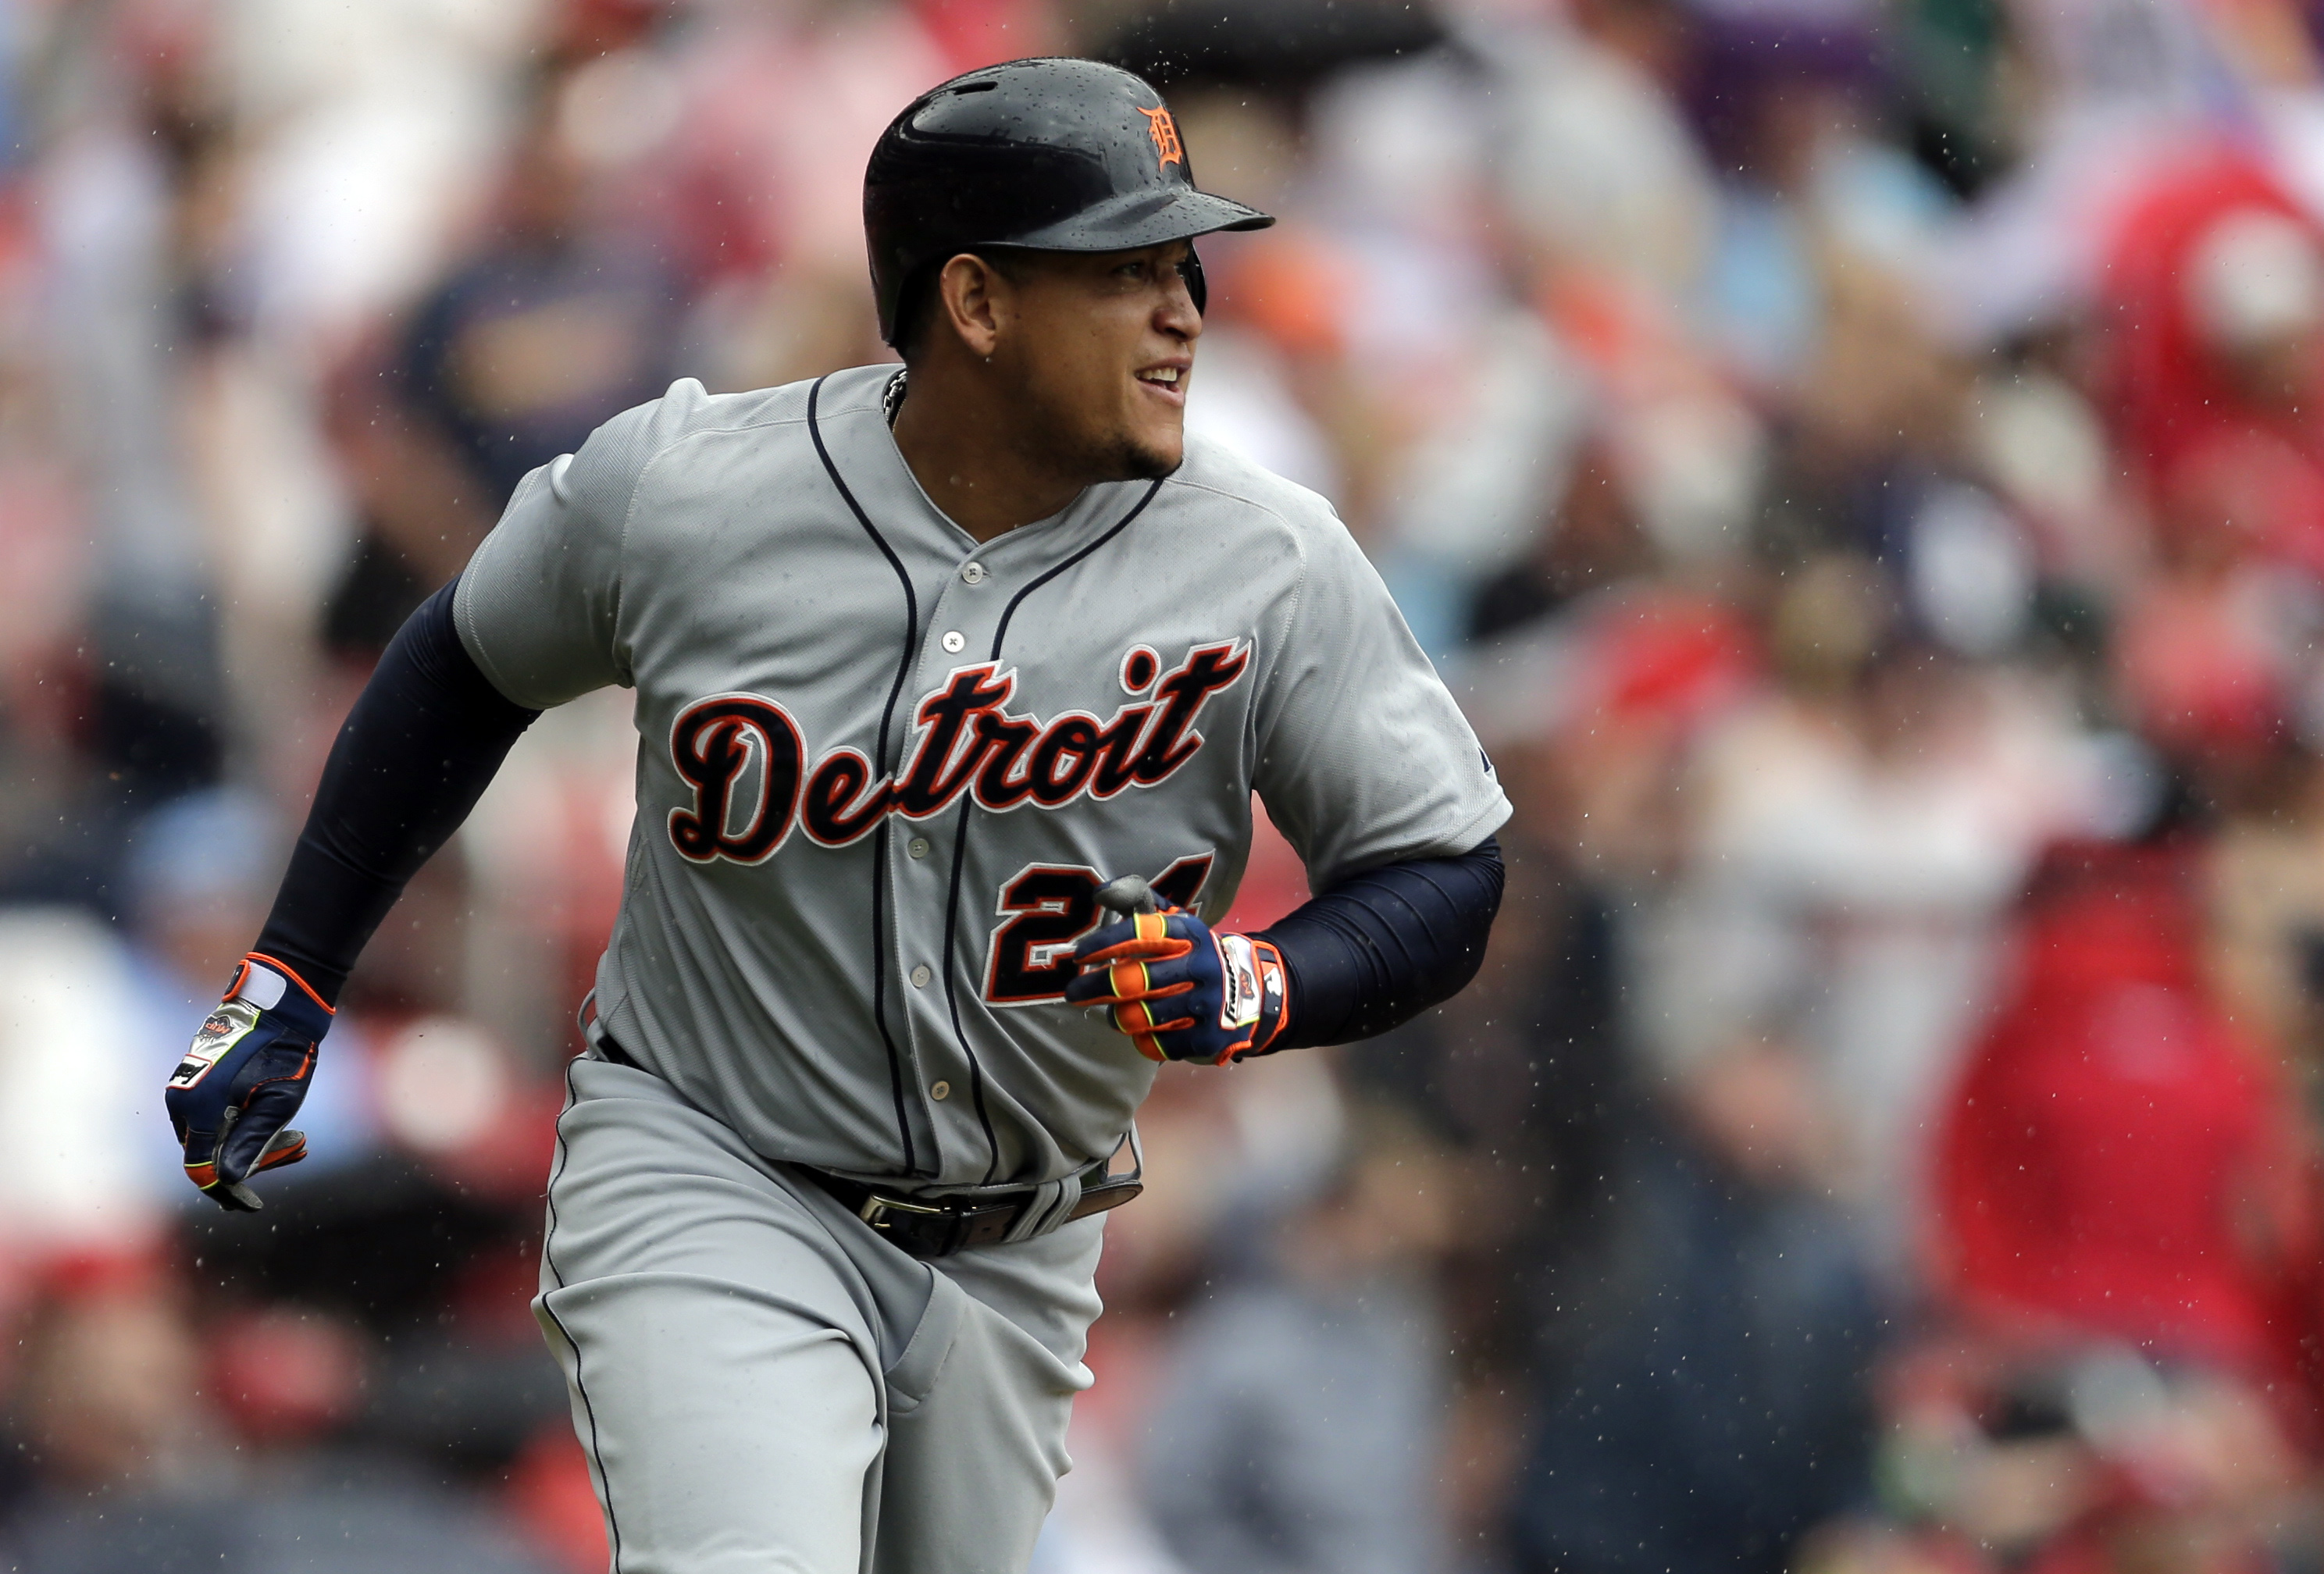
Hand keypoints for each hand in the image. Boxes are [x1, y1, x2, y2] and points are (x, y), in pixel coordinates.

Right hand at [165, 955, 331, 1210]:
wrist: (278, 1004)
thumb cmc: (283, 1051)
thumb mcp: (277, 1103)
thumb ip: (250, 1142)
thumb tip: (227, 1181)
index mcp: (197, 1107)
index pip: (199, 1168)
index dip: (224, 1191)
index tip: (250, 1205)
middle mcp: (182, 1099)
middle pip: (207, 1153)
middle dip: (251, 1161)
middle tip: (298, 1150)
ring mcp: (186, 1088)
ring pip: (214, 1134)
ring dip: (252, 1143)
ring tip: (299, 1138)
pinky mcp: (197, 1080)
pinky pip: (214, 1115)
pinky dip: (244, 1125)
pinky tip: (283, 1125)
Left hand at [1066, 905, 1288, 1064]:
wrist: (1257, 991)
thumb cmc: (1198, 956)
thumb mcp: (1179, 925)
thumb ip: (1141, 904)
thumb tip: (1102, 892)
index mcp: (1190, 934)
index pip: (1142, 931)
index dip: (1106, 942)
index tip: (1080, 953)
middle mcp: (1201, 966)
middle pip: (1134, 980)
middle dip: (1096, 986)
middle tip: (1074, 993)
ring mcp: (1208, 1004)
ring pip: (1141, 1016)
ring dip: (1118, 1016)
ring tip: (1114, 1014)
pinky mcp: (1209, 1038)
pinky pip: (1157, 1044)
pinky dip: (1143, 1040)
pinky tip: (1144, 1032)